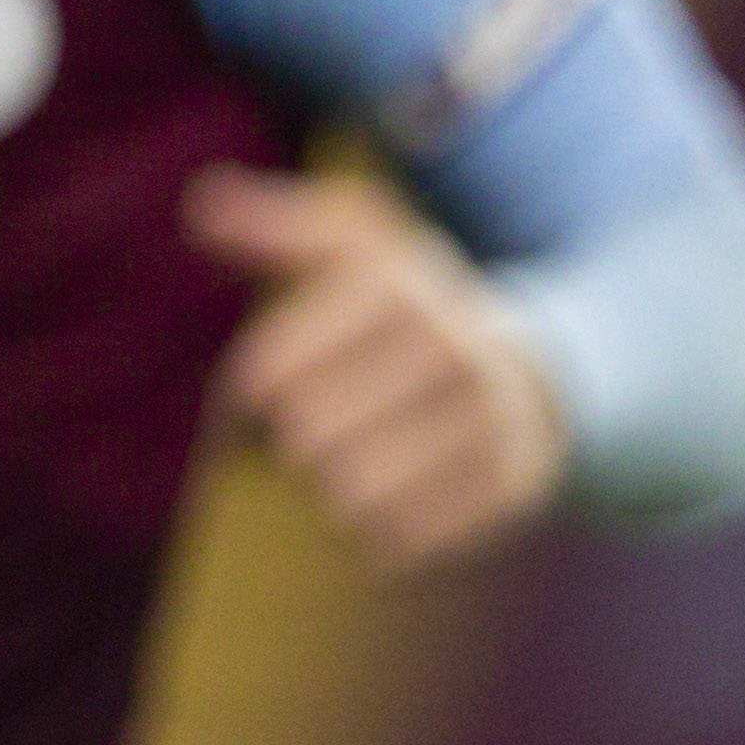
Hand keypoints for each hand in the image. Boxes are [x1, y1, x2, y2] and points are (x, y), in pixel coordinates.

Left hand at [188, 162, 568, 568]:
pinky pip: (401, 542)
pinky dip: (379, 535)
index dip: (251, 395)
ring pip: (351, 497)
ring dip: (334, 491)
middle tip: (320, 430)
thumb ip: (270, 226)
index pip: (268, 376)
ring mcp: (494, 421)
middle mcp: (456, 349)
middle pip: (308, 438)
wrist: (543, 374)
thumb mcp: (348, 251)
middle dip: (295, 444)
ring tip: (355, 463)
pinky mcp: (513, 489)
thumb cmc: (403, 314)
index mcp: (398, 289)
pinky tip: (394, 498)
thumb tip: (201, 202)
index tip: (270, 390)